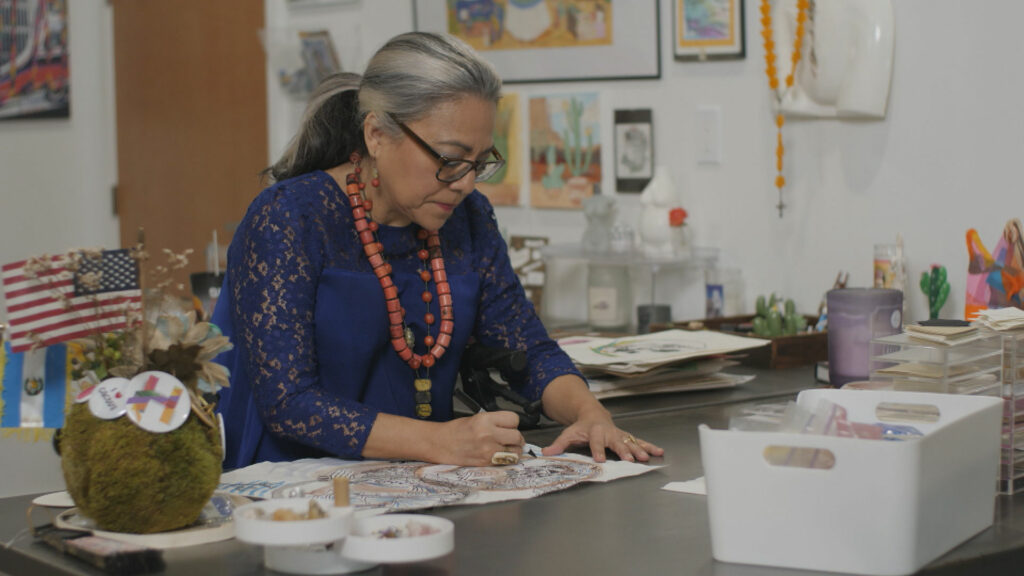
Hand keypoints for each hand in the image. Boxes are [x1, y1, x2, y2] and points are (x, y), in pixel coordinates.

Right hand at [436, 410, 523, 465]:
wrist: (439, 444)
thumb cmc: (454, 431)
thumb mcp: (475, 418)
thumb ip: (494, 422)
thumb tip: (510, 428)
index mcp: (485, 419)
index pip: (514, 419)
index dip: (513, 423)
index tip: (510, 426)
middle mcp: (488, 434)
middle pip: (517, 436)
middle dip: (516, 438)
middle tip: (510, 439)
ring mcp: (488, 449)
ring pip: (515, 451)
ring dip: (514, 450)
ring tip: (506, 449)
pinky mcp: (486, 462)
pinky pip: (506, 461)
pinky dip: (506, 459)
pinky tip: (499, 456)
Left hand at [541, 407, 663, 462]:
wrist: (593, 415)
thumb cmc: (581, 428)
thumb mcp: (568, 434)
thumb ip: (559, 445)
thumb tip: (546, 454)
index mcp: (594, 431)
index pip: (595, 441)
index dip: (597, 450)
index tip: (599, 460)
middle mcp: (609, 432)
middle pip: (616, 442)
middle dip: (624, 450)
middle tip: (630, 459)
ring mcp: (619, 434)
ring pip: (630, 442)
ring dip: (639, 449)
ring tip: (647, 457)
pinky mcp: (627, 437)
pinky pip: (639, 441)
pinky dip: (649, 446)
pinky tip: (659, 451)